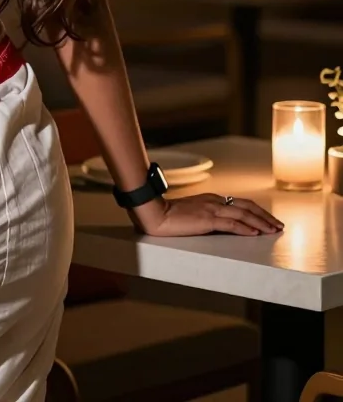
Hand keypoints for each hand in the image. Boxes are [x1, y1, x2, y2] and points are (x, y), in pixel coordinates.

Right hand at [134, 192, 282, 237]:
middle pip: (247, 206)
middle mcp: (214, 201)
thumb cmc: (169, 215)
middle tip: (279, 225)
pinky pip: (231, 223)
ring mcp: (211, 209)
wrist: (155, 213)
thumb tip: (222, 225)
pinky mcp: (207, 219)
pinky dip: (246, 228)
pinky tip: (255, 233)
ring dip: (261, 223)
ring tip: (273, 230)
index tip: (269, 220)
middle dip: (265, 216)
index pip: (240, 203)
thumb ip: (207, 215)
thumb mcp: (192, 212)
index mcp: (211, 199)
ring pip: (243, 214)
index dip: (257, 211)